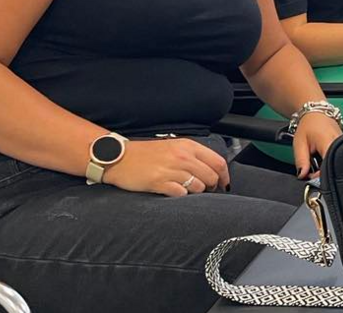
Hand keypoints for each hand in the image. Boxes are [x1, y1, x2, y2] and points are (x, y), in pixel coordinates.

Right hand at [105, 138, 229, 196]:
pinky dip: (182, 196)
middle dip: (212, 186)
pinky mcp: (159, 182)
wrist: (118, 157)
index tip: (224, 183)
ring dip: (196, 192)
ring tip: (188, 191)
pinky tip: (175, 193)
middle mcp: (182, 157)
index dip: (224, 176)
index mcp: (188, 146)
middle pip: (211, 176)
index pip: (218, 162)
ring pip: (198, 187)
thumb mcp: (173, 146)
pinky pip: (181, 194)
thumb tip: (211, 169)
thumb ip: (192, 155)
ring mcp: (170, 170)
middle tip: (206, 191)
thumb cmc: (146, 154)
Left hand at [292, 111, 342, 178]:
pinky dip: (329, 161)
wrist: (316, 113)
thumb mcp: (300, 144)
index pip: (328, 167)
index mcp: (329, 143)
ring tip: (317, 159)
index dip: (319, 175)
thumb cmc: (308, 125)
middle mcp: (340, 144)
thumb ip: (301, 161)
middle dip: (322, 172)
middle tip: (312, 169)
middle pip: (334, 166)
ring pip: (336, 163)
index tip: (310, 175)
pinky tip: (323, 157)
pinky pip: (338, 158)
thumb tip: (302, 175)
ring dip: (326, 166)